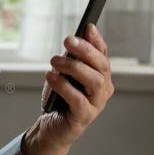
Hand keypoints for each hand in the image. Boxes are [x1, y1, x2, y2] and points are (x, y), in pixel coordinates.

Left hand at [22, 24, 114, 154]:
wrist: (51, 128)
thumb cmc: (58, 99)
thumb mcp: (63, 75)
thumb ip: (71, 59)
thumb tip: (73, 42)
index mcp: (100, 76)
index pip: (102, 55)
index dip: (97, 40)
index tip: (87, 26)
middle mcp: (103, 89)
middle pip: (101, 66)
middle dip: (85, 50)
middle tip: (67, 41)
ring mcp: (97, 104)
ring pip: (94, 81)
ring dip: (73, 67)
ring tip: (54, 61)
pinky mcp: (85, 117)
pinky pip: (78, 99)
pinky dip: (63, 85)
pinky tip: (50, 77)